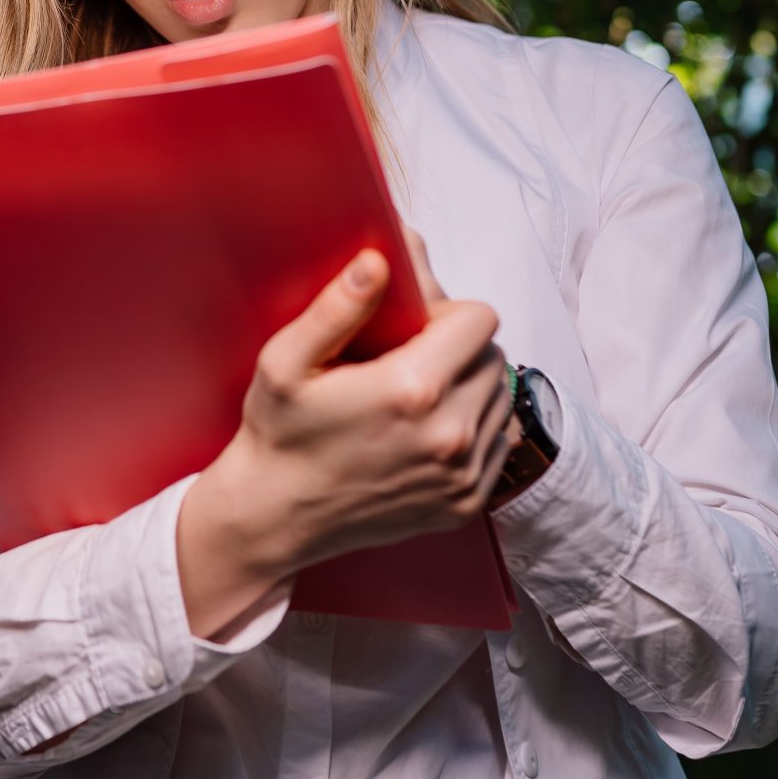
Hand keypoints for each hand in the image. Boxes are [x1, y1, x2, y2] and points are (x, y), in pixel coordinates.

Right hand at [176, 228, 514, 636]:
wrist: (276, 517)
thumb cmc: (279, 434)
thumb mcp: (285, 361)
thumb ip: (338, 307)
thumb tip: (378, 261)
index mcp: (411, 389)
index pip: (480, 320)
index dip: (446, 314)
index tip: (413, 327)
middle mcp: (450, 434)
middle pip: (493, 357)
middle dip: (460, 348)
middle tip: (412, 358)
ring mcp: (463, 474)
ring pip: (501, 400)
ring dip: (471, 387)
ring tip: (421, 395)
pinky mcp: (467, 504)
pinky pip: (500, 443)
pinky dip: (476, 429)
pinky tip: (430, 430)